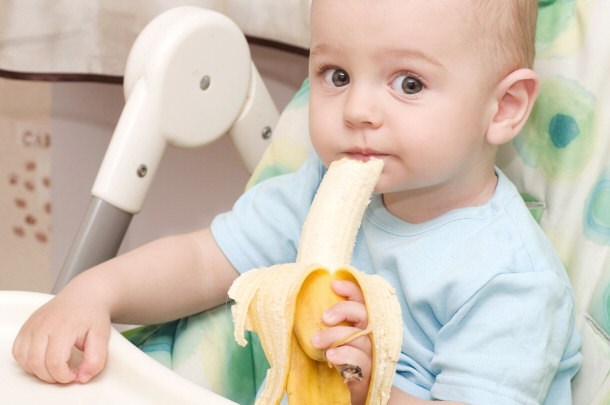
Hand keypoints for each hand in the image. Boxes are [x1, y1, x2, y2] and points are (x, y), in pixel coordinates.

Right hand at [12, 289, 110, 383]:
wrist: (84, 295)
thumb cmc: (92, 314)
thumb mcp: (101, 336)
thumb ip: (95, 359)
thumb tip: (83, 377)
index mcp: (64, 327)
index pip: (54, 362)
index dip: (63, 376)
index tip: (73, 375)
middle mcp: (44, 325)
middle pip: (36, 363)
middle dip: (51, 376)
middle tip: (65, 373)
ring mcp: (32, 325)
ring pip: (24, 359)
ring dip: (38, 370)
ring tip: (55, 366)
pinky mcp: (26, 326)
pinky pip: (17, 351)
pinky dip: (27, 361)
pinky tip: (43, 359)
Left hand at [311, 280, 371, 404]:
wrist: (344, 392)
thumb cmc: (334, 359)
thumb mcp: (328, 337)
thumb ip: (323, 322)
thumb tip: (295, 306)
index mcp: (361, 322)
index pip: (362, 299)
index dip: (351, 288)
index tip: (333, 284)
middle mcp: (370, 334)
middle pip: (364, 313)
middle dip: (343, 310)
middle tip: (324, 317)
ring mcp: (371, 353)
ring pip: (360, 336)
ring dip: (335, 336)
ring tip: (316, 342)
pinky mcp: (368, 372)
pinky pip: (360, 359)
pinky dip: (344, 354)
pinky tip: (331, 356)